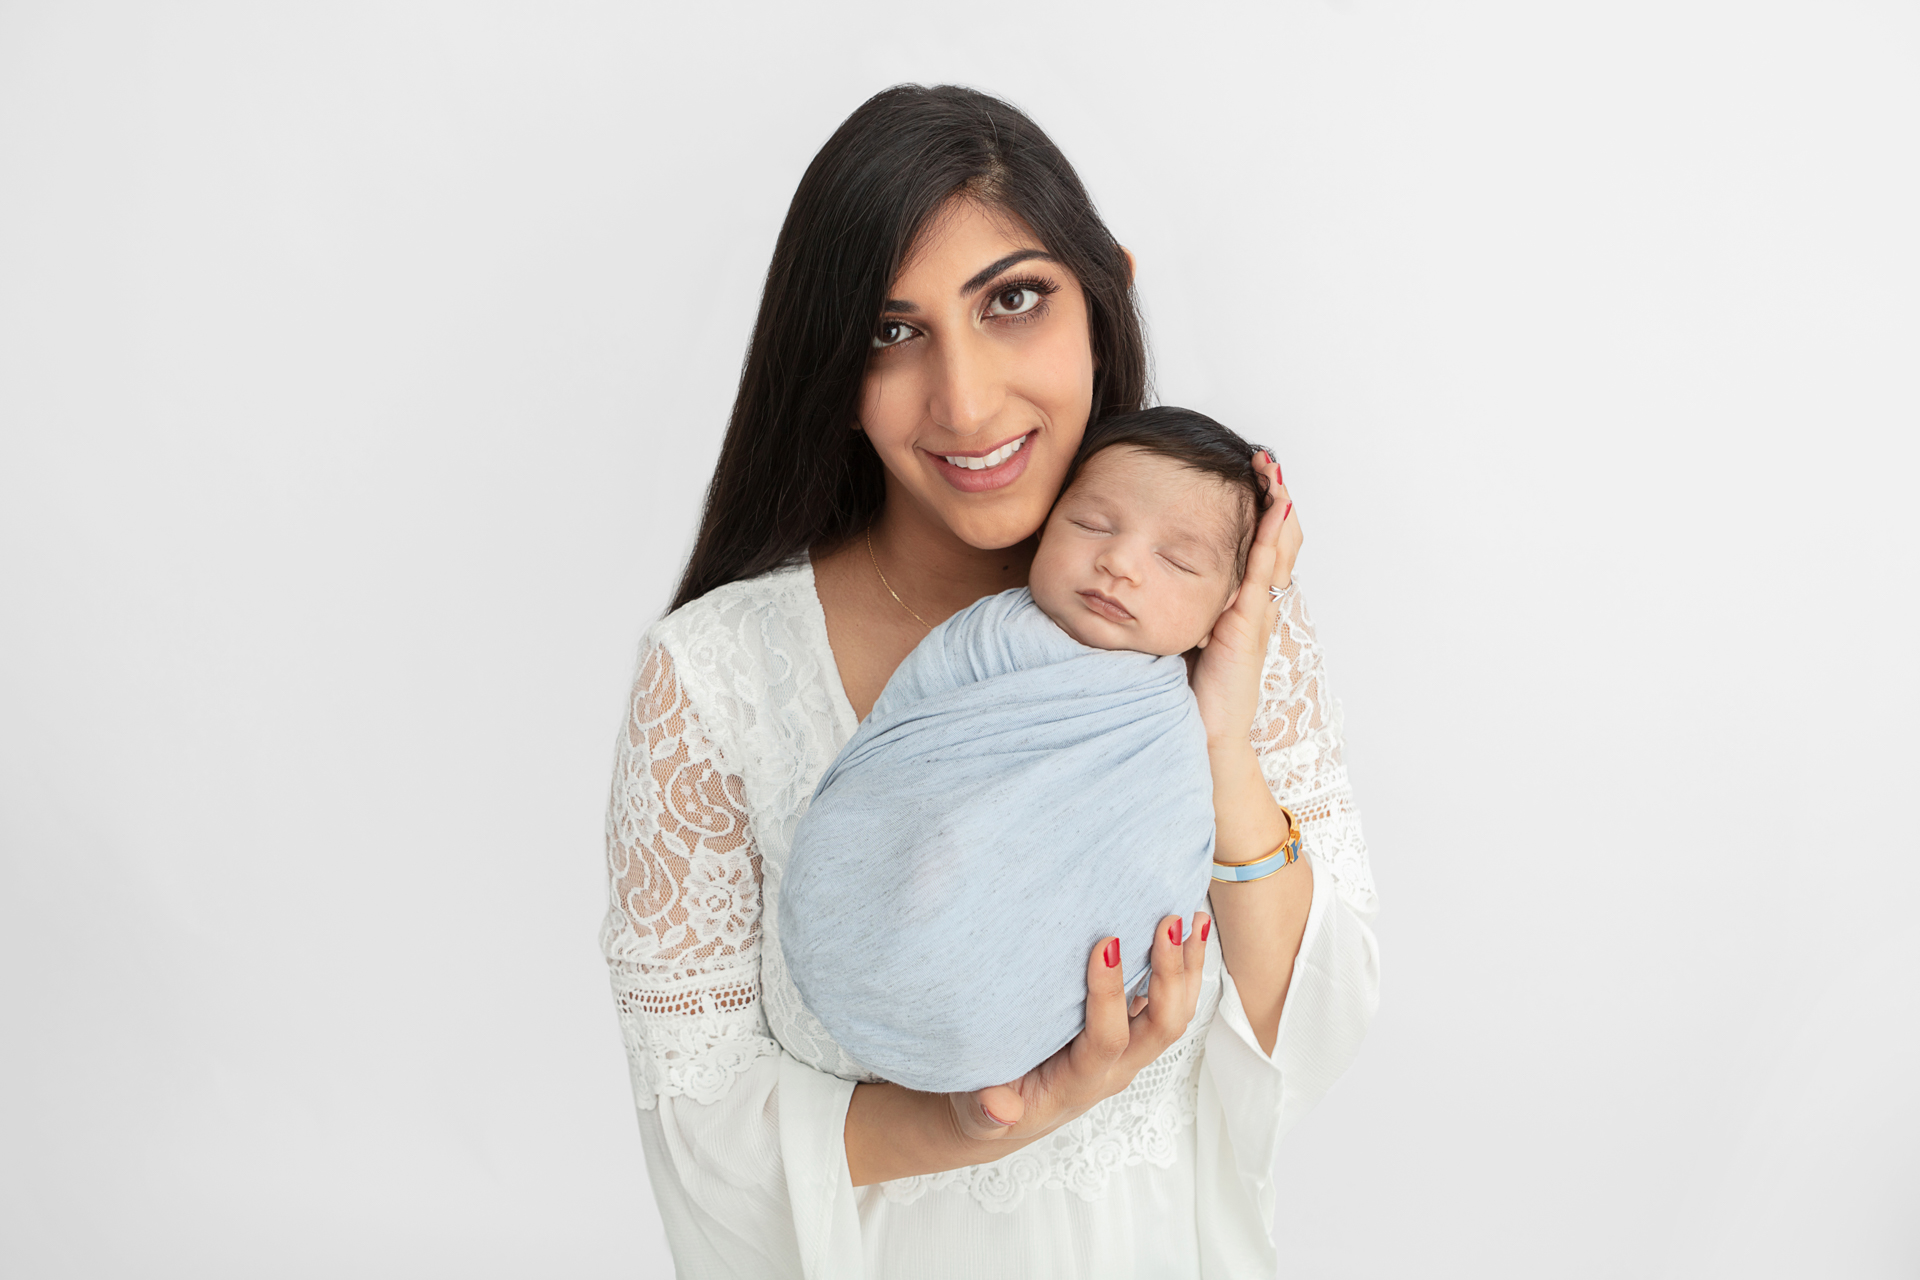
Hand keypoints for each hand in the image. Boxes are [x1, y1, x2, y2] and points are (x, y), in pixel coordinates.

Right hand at [947, 911, 1211, 1141]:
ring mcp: (1129, 1050)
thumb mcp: (978, 1113)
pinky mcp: (1129, 1031)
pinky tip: (1187, 929)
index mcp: (1081, 1082)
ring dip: (1188, 967)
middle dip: (1169, 974)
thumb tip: (997, 1107)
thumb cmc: (992, 1108)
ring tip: (1194, 917)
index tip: (1105, 945)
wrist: (1010, 1115)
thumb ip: (987, 1112)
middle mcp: (1116, 1066)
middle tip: (1168, 924)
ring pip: (1174, 1012)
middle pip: (1162, 1026)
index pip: (1107, 1039)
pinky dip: (1183, 966)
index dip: (1110, 996)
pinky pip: (1167, 1001)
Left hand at [1189, 451, 1300, 745]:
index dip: (1257, 510)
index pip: (1254, 546)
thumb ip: (1174, 606)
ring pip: (1273, 550)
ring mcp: (1254, 614)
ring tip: (1271, 472)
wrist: (1202, 735)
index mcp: (1239, 605)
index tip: (1250, 472)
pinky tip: (1272, 512)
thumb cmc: (1189, 691)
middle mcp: (1253, 605)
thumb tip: (1140, 576)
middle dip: (1271, 497)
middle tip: (1265, 460)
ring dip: (1275, 508)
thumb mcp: (1180, 635)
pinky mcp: (1246, 626)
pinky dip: (1268, 541)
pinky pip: (1260, 575)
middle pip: (1272, 540)